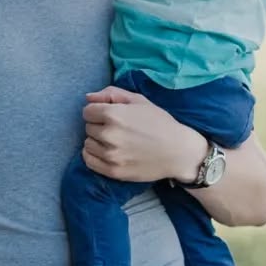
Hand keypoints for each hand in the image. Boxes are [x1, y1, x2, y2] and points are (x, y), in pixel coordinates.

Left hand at [82, 86, 202, 183]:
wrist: (178, 152)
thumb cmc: (160, 123)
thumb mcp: (139, 100)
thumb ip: (111, 94)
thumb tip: (88, 97)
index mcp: (113, 115)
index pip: (87, 111)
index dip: (97, 111)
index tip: (109, 116)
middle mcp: (109, 135)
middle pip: (88, 127)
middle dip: (99, 126)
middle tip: (117, 129)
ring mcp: (110, 155)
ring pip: (87, 144)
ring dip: (97, 141)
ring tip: (114, 141)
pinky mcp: (113, 171)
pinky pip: (88, 161)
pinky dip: (94, 155)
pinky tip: (107, 152)